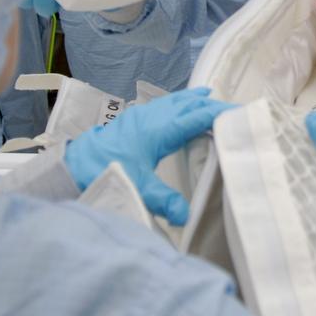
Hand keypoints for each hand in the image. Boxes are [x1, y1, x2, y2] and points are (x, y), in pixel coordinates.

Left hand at [64, 87, 235, 225]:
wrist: (72, 163)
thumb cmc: (104, 171)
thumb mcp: (137, 188)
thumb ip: (163, 201)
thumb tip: (186, 216)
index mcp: (160, 128)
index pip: (198, 116)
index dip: (222, 113)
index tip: (243, 114)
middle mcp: (154, 115)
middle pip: (190, 103)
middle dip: (213, 105)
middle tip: (236, 111)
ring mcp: (143, 113)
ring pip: (177, 100)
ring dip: (195, 100)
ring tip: (212, 99)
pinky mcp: (134, 117)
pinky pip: (165, 102)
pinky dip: (180, 101)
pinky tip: (181, 104)